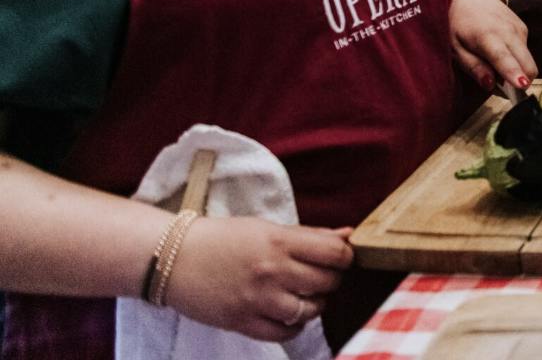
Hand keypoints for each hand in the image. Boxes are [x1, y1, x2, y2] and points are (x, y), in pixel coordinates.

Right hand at [161, 216, 351, 341]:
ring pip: (309, 310)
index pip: (335, 253)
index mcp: (279, 241)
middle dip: (331, 280)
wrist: (172, 258)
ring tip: (305, 295)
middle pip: (327, 282)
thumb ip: (310, 234)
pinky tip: (289, 314)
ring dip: (314, 304)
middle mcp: (271, 271)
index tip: (339, 258)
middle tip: (321, 276)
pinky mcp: (242, 322)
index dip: (345, 257)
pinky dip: (294, 327)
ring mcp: (257, 299)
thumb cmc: (223, 238)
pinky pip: (284, 333)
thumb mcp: (267, 227)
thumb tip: (348, 234)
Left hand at [449, 0, 534, 92]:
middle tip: (507, 88)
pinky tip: (501, 52)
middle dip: (523, 80)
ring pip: (528, 59)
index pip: (505, 59)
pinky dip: (517, 58)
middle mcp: (508, 32)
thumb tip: (490, 85)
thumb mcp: (455, 48)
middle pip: (528, 64)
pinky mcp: (523, 26)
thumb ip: (473, 67)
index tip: (522, 86)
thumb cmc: (456, 23)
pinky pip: (526, 50)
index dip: (514, 74)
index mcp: (487, 37)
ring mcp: (518, 28)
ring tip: (497, 66)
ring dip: (519, 69)